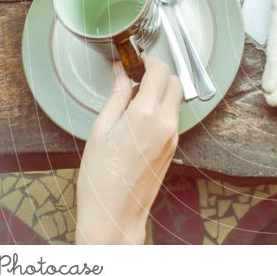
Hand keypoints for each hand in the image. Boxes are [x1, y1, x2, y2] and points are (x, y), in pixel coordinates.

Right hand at [76, 57, 181, 244]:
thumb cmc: (101, 177)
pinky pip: (173, 118)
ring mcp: (173, 136)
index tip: (137, 60)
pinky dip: (161, 110)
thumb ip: (116, 97)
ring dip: (160, 92)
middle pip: (174, 82)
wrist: (115, 214)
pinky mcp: (173, 147)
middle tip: (135, 79)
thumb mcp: (100, 130)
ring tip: (133, 101)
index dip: (149, 61)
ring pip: (175, 100)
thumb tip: (122, 74)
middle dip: (158, 74)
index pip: (160, 71)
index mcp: (145, 115)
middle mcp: (165, 123)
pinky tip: (139, 119)